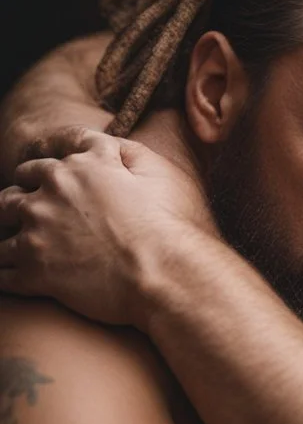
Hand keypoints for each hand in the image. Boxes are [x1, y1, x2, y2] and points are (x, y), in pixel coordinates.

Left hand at [0, 126, 214, 328]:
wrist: (162, 272)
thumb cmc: (166, 224)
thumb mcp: (157, 171)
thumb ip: (128, 150)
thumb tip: (110, 145)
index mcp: (80, 168)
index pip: (48, 158)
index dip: (46, 166)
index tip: (46, 176)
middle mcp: (50, 194)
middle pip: (14, 193)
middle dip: (21, 201)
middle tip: (34, 214)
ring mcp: (36, 233)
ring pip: (2, 231)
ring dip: (11, 238)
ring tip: (24, 249)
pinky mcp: (34, 272)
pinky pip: (3, 273)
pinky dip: (8, 274)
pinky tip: (20, 277)